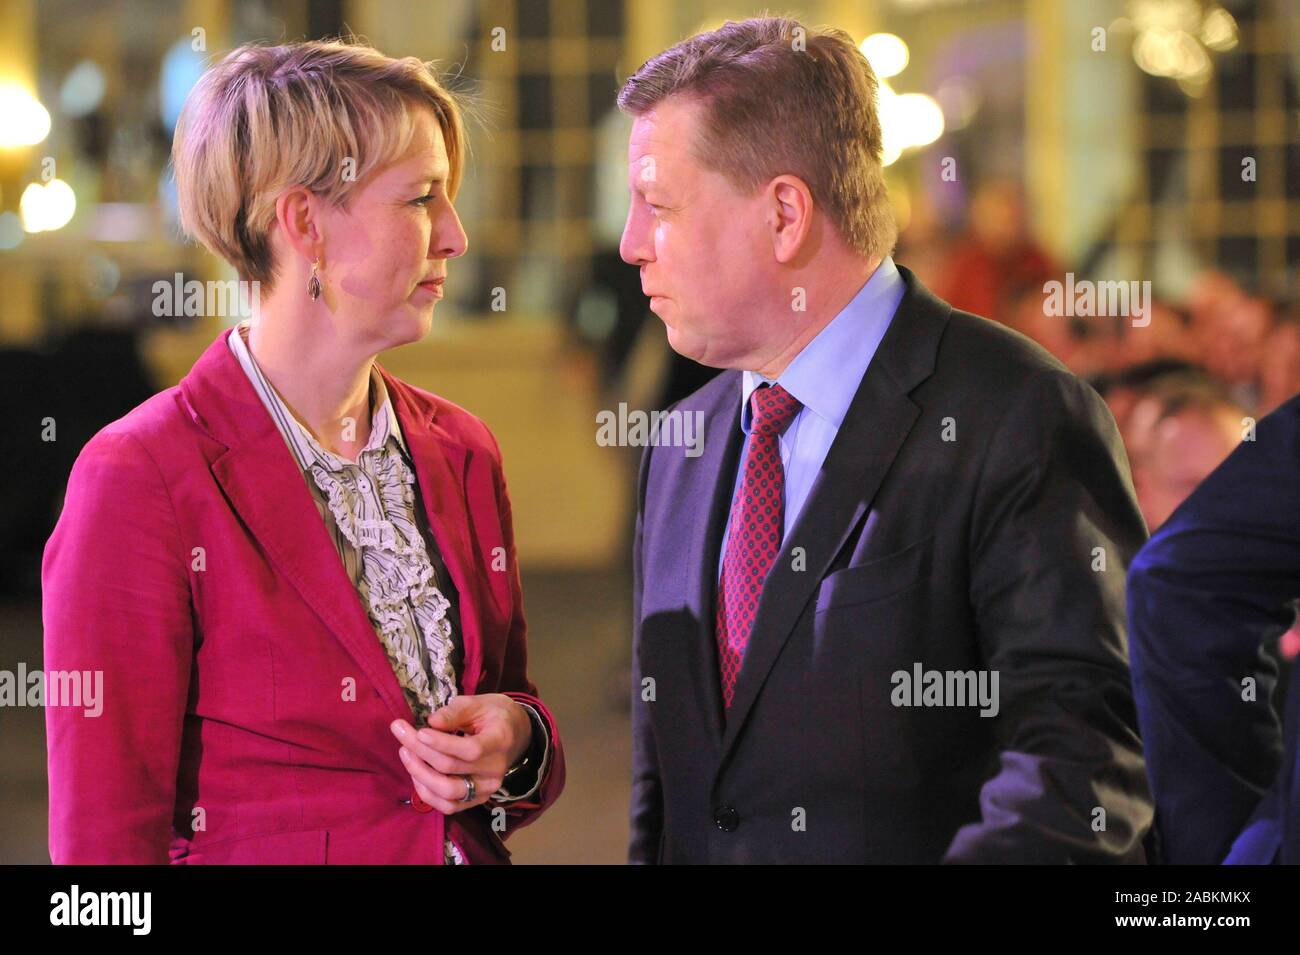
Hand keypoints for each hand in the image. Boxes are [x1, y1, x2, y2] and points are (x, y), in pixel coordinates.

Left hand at [390, 694, 531, 814]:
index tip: (419, 731)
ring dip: (419, 774)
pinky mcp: (478, 800)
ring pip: (448, 793)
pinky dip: (427, 793)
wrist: (515, 734)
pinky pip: (449, 806)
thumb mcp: (478, 703)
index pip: (470, 749)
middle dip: (420, 750)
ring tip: (405, 752)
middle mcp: (495, 770)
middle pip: (451, 768)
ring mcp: (487, 789)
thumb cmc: (493, 714)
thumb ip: (455, 712)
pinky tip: (416, 773)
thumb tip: (431, 722)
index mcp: (500, 741)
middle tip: (400, 731)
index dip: (441, 743)